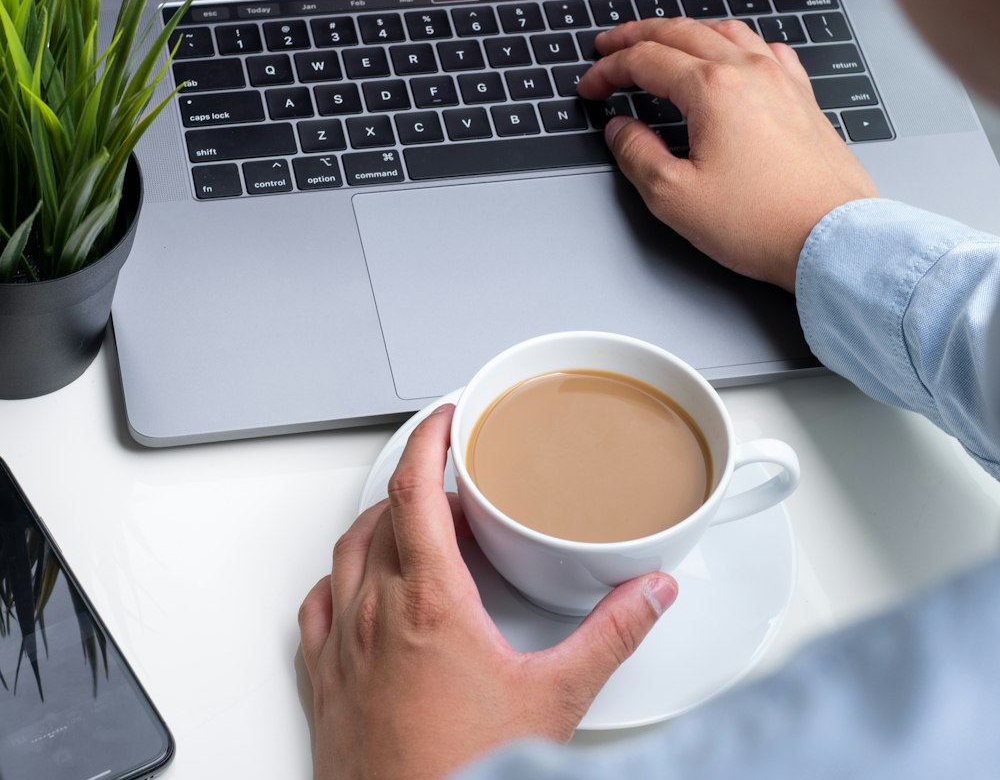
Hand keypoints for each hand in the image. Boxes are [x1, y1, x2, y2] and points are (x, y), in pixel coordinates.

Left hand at [299, 404, 677, 779]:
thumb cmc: (467, 776)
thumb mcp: (555, 700)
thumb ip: (610, 635)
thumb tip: (649, 594)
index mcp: (428, 601)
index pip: (415, 488)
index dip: (429, 439)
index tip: (448, 418)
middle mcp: (374, 614)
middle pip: (385, 513)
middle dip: (420, 485)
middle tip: (457, 488)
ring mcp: (341, 646)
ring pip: (349, 551)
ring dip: (382, 526)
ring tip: (418, 529)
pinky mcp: (324, 681)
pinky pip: (319, 605)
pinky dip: (343, 579)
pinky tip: (363, 591)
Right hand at [578, 18, 878, 290]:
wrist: (832, 239)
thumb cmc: (762, 223)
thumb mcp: (674, 197)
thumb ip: (636, 154)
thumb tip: (621, 130)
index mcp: (712, 89)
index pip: (644, 60)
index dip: (608, 70)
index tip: (590, 88)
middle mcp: (749, 71)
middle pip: (680, 31)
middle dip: (636, 35)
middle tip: (608, 44)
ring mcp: (781, 80)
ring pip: (722, 31)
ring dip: (683, 31)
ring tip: (661, 41)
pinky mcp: (802, 97)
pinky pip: (762, 48)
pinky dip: (731, 43)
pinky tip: (729, 57)